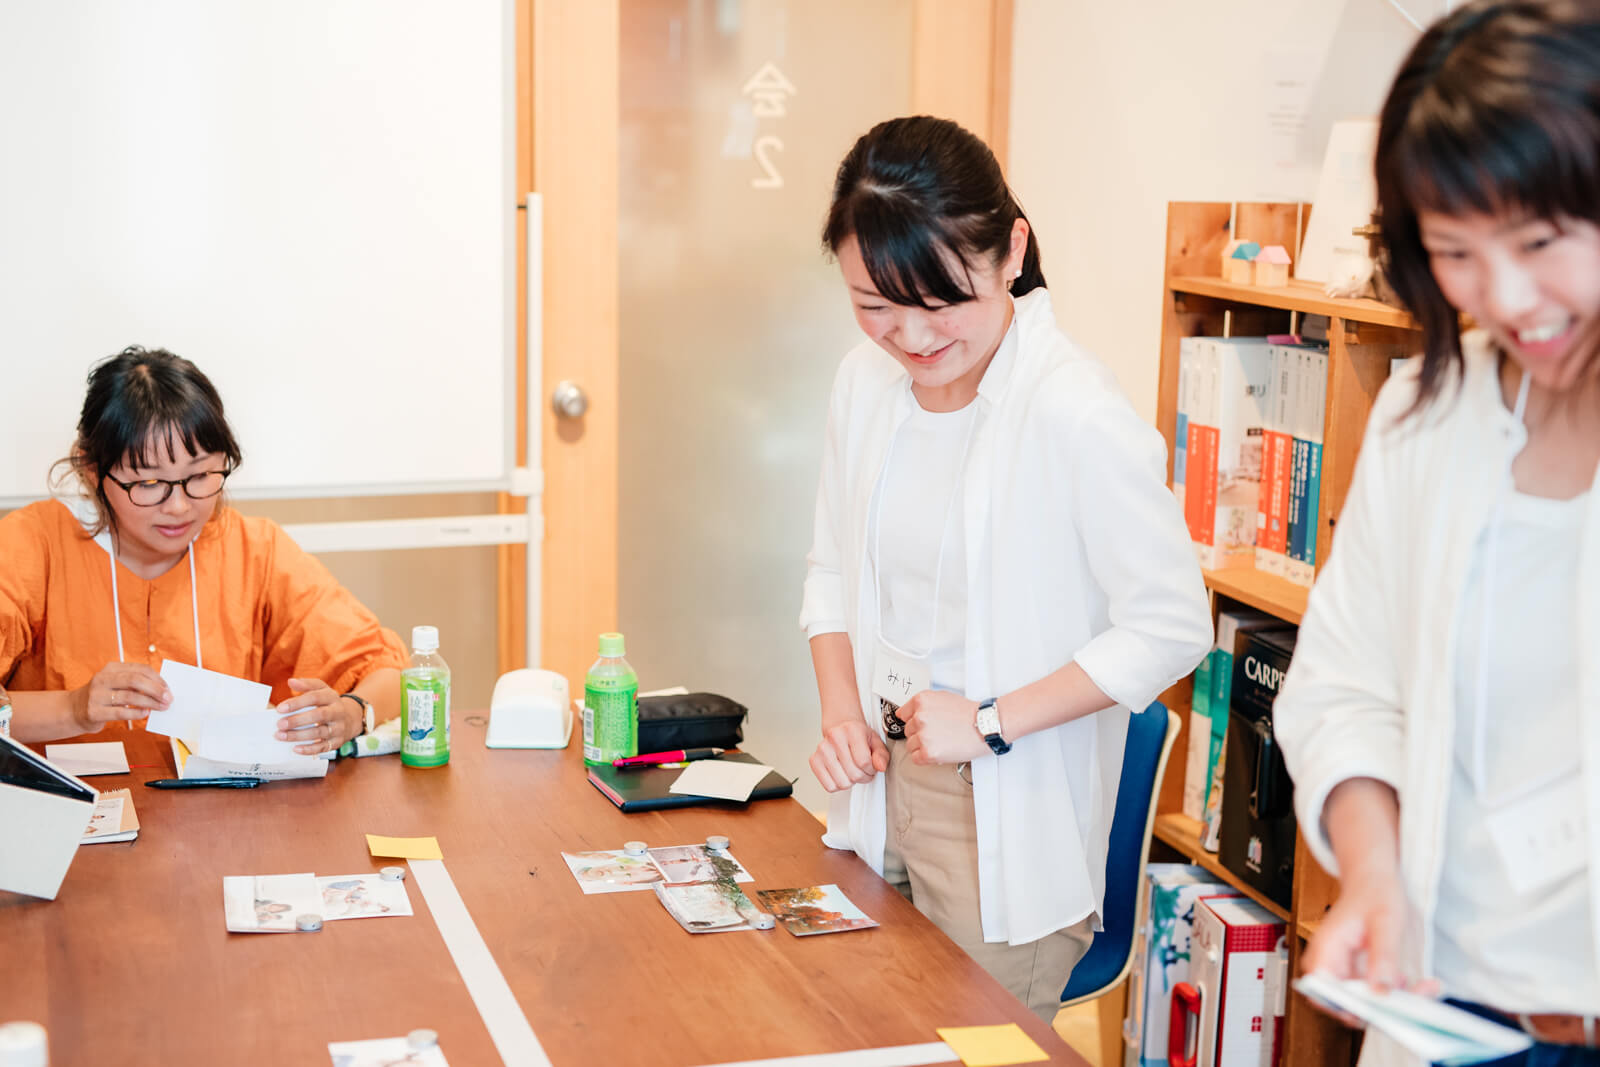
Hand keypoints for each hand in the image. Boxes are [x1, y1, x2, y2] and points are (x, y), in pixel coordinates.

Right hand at [71, 662, 170, 731]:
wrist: (73, 710)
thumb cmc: (102, 697)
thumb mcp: (115, 683)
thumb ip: (134, 683)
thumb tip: (162, 690)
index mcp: (111, 668)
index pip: (140, 669)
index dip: (157, 678)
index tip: (168, 688)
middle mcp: (103, 679)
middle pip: (135, 680)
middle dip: (156, 689)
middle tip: (168, 698)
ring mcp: (97, 695)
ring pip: (130, 696)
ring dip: (150, 702)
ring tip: (162, 707)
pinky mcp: (94, 711)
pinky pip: (121, 712)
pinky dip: (136, 712)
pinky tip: (145, 713)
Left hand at [274, 678, 360, 755]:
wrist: (351, 719)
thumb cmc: (329, 704)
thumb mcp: (322, 690)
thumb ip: (306, 685)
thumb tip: (291, 681)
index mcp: (331, 697)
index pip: (315, 697)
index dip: (297, 703)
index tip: (280, 709)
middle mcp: (337, 712)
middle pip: (319, 715)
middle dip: (298, 720)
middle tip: (280, 724)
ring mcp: (338, 728)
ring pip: (319, 733)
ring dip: (298, 736)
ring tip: (281, 736)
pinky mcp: (337, 742)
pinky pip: (323, 747)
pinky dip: (309, 749)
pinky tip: (295, 749)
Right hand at [809, 716, 887, 791]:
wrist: (840, 728)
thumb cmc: (858, 736)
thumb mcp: (876, 742)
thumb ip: (881, 755)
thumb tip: (880, 767)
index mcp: (852, 730)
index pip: (864, 762)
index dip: (871, 770)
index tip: (870, 766)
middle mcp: (834, 737)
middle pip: (854, 775)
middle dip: (863, 777)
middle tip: (862, 769)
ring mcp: (822, 749)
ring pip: (842, 783)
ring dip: (850, 782)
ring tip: (851, 770)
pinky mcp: (814, 760)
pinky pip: (829, 786)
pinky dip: (837, 784)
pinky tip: (841, 773)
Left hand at [900, 690, 985, 764]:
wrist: (984, 727)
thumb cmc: (968, 713)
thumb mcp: (943, 697)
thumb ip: (924, 704)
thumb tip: (910, 713)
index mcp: (921, 701)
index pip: (902, 714)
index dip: (912, 721)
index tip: (919, 725)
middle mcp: (919, 717)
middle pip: (908, 730)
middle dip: (920, 733)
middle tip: (937, 733)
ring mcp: (923, 735)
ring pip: (911, 745)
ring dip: (922, 746)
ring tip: (940, 742)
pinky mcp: (928, 752)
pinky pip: (915, 758)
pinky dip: (925, 758)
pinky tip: (938, 751)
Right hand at [1302, 867, 1436, 1026]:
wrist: (1373, 882)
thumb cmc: (1374, 893)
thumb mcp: (1384, 922)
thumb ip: (1382, 957)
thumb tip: (1380, 991)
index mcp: (1325, 949)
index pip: (1325, 994)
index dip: (1350, 1008)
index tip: (1382, 1010)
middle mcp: (1328, 964)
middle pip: (1346, 1004)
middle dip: (1382, 1007)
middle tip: (1414, 999)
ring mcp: (1342, 971)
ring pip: (1365, 1003)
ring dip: (1396, 1002)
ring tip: (1422, 987)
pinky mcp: (1356, 975)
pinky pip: (1375, 995)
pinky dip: (1399, 994)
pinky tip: (1418, 984)